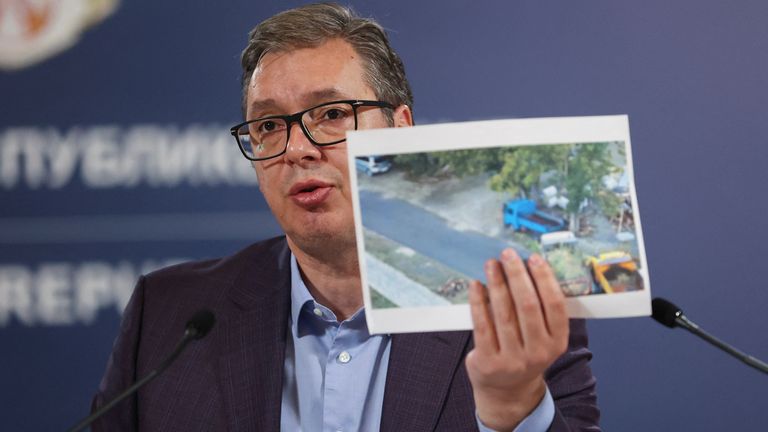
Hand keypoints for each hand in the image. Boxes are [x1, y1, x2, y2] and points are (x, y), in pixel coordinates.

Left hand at [466, 248, 568, 430]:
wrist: (507, 390)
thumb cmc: (525, 352)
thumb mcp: (542, 337)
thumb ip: (540, 310)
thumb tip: (526, 266)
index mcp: (557, 342)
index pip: (555, 304)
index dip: (544, 278)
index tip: (533, 258)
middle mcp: (538, 352)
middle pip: (528, 305)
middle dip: (517, 275)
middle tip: (508, 255)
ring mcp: (513, 360)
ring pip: (504, 313)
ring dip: (496, 284)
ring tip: (491, 265)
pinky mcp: (488, 362)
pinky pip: (482, 325)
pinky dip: (478, 302)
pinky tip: (476, 285)